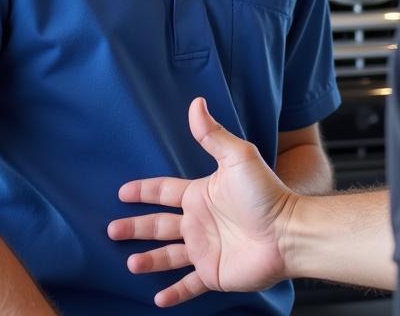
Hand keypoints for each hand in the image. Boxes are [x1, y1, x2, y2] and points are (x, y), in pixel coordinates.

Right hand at [108, 97, 296, 307]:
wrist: (288, 232)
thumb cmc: (265, 193)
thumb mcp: (237, 157)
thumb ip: (213, 134)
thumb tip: (196, 103)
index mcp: (200, 195)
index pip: (164, 192)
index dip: (143, 191)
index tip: (122, 192)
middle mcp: (199, 222)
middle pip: (159, 225)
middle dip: (135, 227)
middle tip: (111, 229)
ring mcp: (205, 249)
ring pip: (168, 256)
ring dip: (148, 260)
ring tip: (129, 263)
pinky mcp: (213, 274)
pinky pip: (189, 285)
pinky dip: (174, 293)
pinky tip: (157, 299)